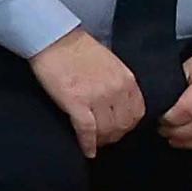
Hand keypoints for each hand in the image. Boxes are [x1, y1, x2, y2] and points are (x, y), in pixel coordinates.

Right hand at [31, 26, 148, 156]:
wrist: (54, 39)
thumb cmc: (78, 49)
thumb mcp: (111, 64)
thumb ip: (118, 83)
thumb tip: (116, 104)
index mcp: (127, 80)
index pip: (137, 113)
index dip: (128, 126)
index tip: (117, 129)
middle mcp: (116, 90)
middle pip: (123, 125)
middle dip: (114, 136)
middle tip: (104, 139)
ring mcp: (97, 97)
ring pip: (107, 130)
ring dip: (101, 140)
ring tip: (94, 143)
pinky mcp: (76, 103)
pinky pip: (87, 130)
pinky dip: (88, 144)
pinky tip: (87, 151)